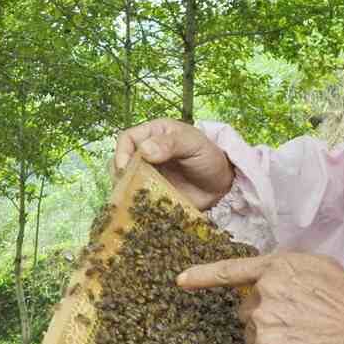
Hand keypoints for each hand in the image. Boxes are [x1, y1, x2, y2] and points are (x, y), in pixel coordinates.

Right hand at [112, 119, 234, 210]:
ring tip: (131, 199)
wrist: (223, 185)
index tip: (124, 167)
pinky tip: (137, 209)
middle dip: (120, 174)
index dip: (122, 152)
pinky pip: (136, 198)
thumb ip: (171, 144)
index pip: (127, 138)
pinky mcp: (151, 194)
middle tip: (127, 186)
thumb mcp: (194, 144)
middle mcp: (146, 154)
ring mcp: (148, 175)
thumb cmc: (210, 158)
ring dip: (125, 190)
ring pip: (125, 181)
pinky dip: (134, 203)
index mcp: (154, 134)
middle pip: (120, 161)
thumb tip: (145, 150)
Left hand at [177, 252, 343, 343]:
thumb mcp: (318, 265)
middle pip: (246, 308)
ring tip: (301, 334)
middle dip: (264, 314)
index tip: (181, 280)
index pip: (230, 270)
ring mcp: (261, 320)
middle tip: (295, 319)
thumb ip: (287, 269)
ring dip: (269, 335)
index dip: (202, 275)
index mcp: (275, 267)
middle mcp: (262, 291)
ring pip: (251, 332)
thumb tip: (273, 277)